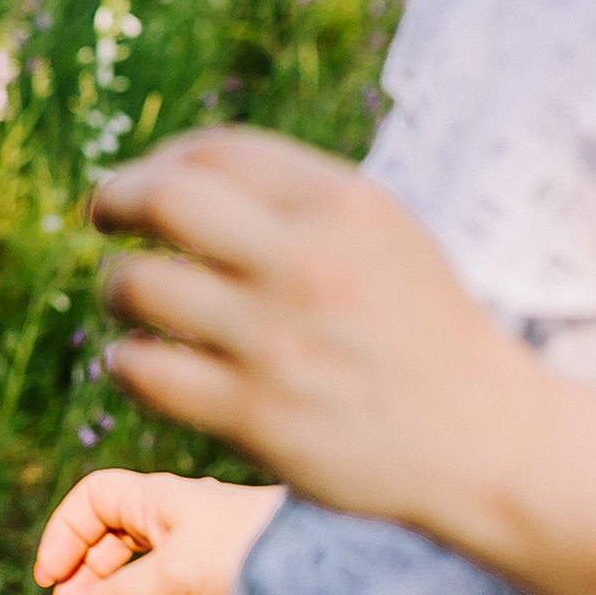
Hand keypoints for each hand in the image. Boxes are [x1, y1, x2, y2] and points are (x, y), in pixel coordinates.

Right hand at [36, 470, 283, 594]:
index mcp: (157, 498)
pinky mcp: (230, 583)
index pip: (92, 501)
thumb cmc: (247, 550)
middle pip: (114, 544)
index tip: (49, 580)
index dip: (64, 535)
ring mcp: (204, 552)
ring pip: (147, 578)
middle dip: (87, 585)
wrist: (332, 565)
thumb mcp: (172, 576)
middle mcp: (178, 519)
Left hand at [91, 126, 542, 527]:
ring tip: (126, 294)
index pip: (214, 150)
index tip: (149, 182)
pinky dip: (124, 359)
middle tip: (103, 213)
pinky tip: (138, 359)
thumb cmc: (419, 327)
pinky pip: (142, 370)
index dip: (161, 159)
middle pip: (163, 198)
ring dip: (114, 285)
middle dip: (115, 198)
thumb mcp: (382, 233)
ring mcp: (279, 343)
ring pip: (137, 285)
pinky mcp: (256, 418)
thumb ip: (292, 197)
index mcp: (346, 205)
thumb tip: (167, 169)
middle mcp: (310, 264)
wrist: (492, 444)